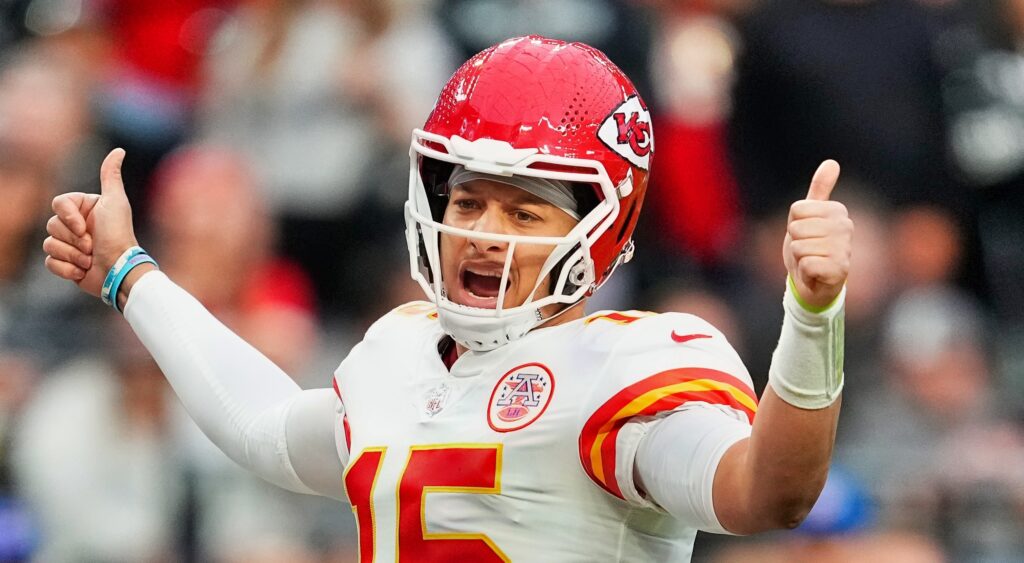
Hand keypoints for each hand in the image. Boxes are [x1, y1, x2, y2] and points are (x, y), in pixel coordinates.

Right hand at [43, 148, 138, 296]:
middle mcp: (76, 225)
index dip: (68, 217)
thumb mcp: (115, 202)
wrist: (119, 270)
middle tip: (91, 246)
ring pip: (49, 244)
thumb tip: (118, 150)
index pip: (58, 204)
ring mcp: (70, 244)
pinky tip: (83, 271)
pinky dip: (67, 269)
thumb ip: (111, 176)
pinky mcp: (66, 263)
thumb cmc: (118, 235)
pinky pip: (50, 262)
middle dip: (73, 239)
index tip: (85, 228)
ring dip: (71, 255)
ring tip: (90, 259)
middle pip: (52, 225)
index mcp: (85, 208)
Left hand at [782, 160, 852, 309]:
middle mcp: (846, 227)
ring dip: (799, 258)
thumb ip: (819, 190)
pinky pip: (806, 264)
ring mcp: (844, 249)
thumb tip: (831, 162)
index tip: (805, 234)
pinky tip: (815, 273)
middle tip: (807, 250)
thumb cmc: (810, 246)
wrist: (813, 283)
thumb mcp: (807, 216)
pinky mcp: (840, 270)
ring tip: (811, 261)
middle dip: (796, 242)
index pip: (796, 209)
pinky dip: (804, 271)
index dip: (793, 224)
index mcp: (838, 211)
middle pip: (796, 227)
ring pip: (800, 246)